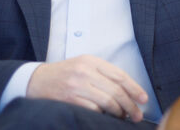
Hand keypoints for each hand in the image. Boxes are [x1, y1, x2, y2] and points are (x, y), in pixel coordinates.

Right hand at [26, 55, 147, 121]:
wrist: (36, 80)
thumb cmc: (64, 74)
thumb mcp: (83, 66)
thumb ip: (102, 74)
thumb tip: (127, 91)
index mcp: (91, 61)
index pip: (119, 75)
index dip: (134, 88)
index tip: (143, 99)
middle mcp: (85, 71)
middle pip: (116, 90)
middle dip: (130, 105)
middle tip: (136, 115)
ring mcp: (77, 85)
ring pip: (107, 101)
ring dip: (119, 112)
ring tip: (124, 117)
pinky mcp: (70, 99)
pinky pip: (94, 109)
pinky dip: (103, 115)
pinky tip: (107, 118)